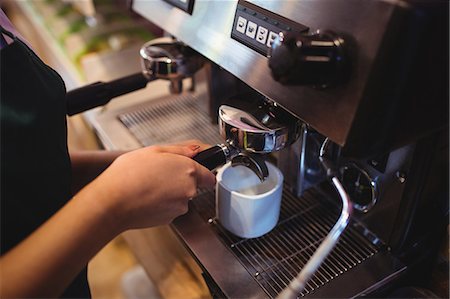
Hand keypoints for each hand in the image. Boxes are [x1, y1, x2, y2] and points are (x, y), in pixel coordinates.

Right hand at [81, 142, 215, 231]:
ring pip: (180, 198)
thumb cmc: (128, 175)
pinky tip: (146, 197)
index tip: (197, 171)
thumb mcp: (154, 150)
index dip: (202, 172)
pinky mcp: (169, 219)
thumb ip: (180, 150)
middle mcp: (188, 190)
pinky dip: (161, 204)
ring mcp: (179, 207)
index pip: (209, 176)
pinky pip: (169, 209)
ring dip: (169, 192)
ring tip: (149, 185)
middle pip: (192, 186)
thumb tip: (195, 150)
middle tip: (159, 174)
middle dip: (179, 180)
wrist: (112, 202)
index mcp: (188, 171)